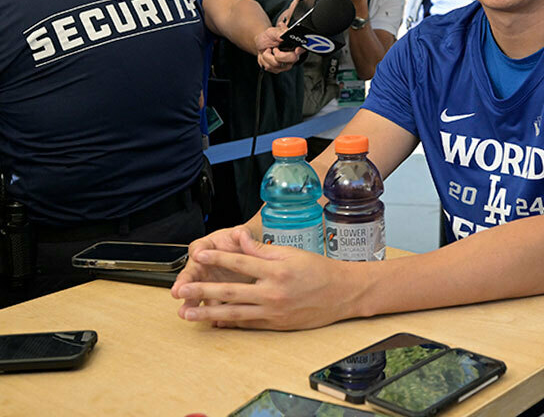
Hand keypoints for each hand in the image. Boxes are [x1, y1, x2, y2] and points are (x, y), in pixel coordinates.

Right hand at [171, 225, 255, 312]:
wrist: (249, 259)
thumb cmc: (240, 245)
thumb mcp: (242, 236)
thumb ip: (241, 235)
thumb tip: (241, 233)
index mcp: (206, 249)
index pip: (198, 248)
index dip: (198, 251)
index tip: (198, 254)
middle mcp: (202, 267)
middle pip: (190, 275)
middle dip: (183, 284)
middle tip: (177, 291)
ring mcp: (207, 283)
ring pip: (196, 294)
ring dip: (190, 303)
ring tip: (185, 313)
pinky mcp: (216, 296)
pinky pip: (212, 306)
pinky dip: (211, 314)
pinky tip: (212, 320)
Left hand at [172, 229, 356, 329]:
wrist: (342, 293)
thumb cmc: (319, 270)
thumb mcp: (292, 252)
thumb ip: (262, 249)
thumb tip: (239, 239)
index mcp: (276, 270)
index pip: (240, 262)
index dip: (217, 258)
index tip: (199, 254)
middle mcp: (273, 293)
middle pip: (231, 291)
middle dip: (203, 291)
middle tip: (182, 291)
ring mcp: (273, 311)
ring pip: (234, 313)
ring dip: (208, 313)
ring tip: (188, 313)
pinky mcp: (276, 324)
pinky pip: (247, 324)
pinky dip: (229, 323)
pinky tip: (213, 321)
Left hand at [256, 0, 307, 71]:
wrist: (261, 43)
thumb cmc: (272, 33)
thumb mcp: (282, 19)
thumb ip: (293, 8)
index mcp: (298, 43)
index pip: (303, 48)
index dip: (298, 50)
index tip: (295, 49)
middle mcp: (294, 55)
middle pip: (291, 59)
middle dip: (279, 54)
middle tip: (274, 49)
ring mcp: (286, 63)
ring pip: (278, 64)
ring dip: (269, 56)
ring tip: (269, 50)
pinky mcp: (278, 69)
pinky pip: (271, 68)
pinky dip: (265, 60)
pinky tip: (266, 55)